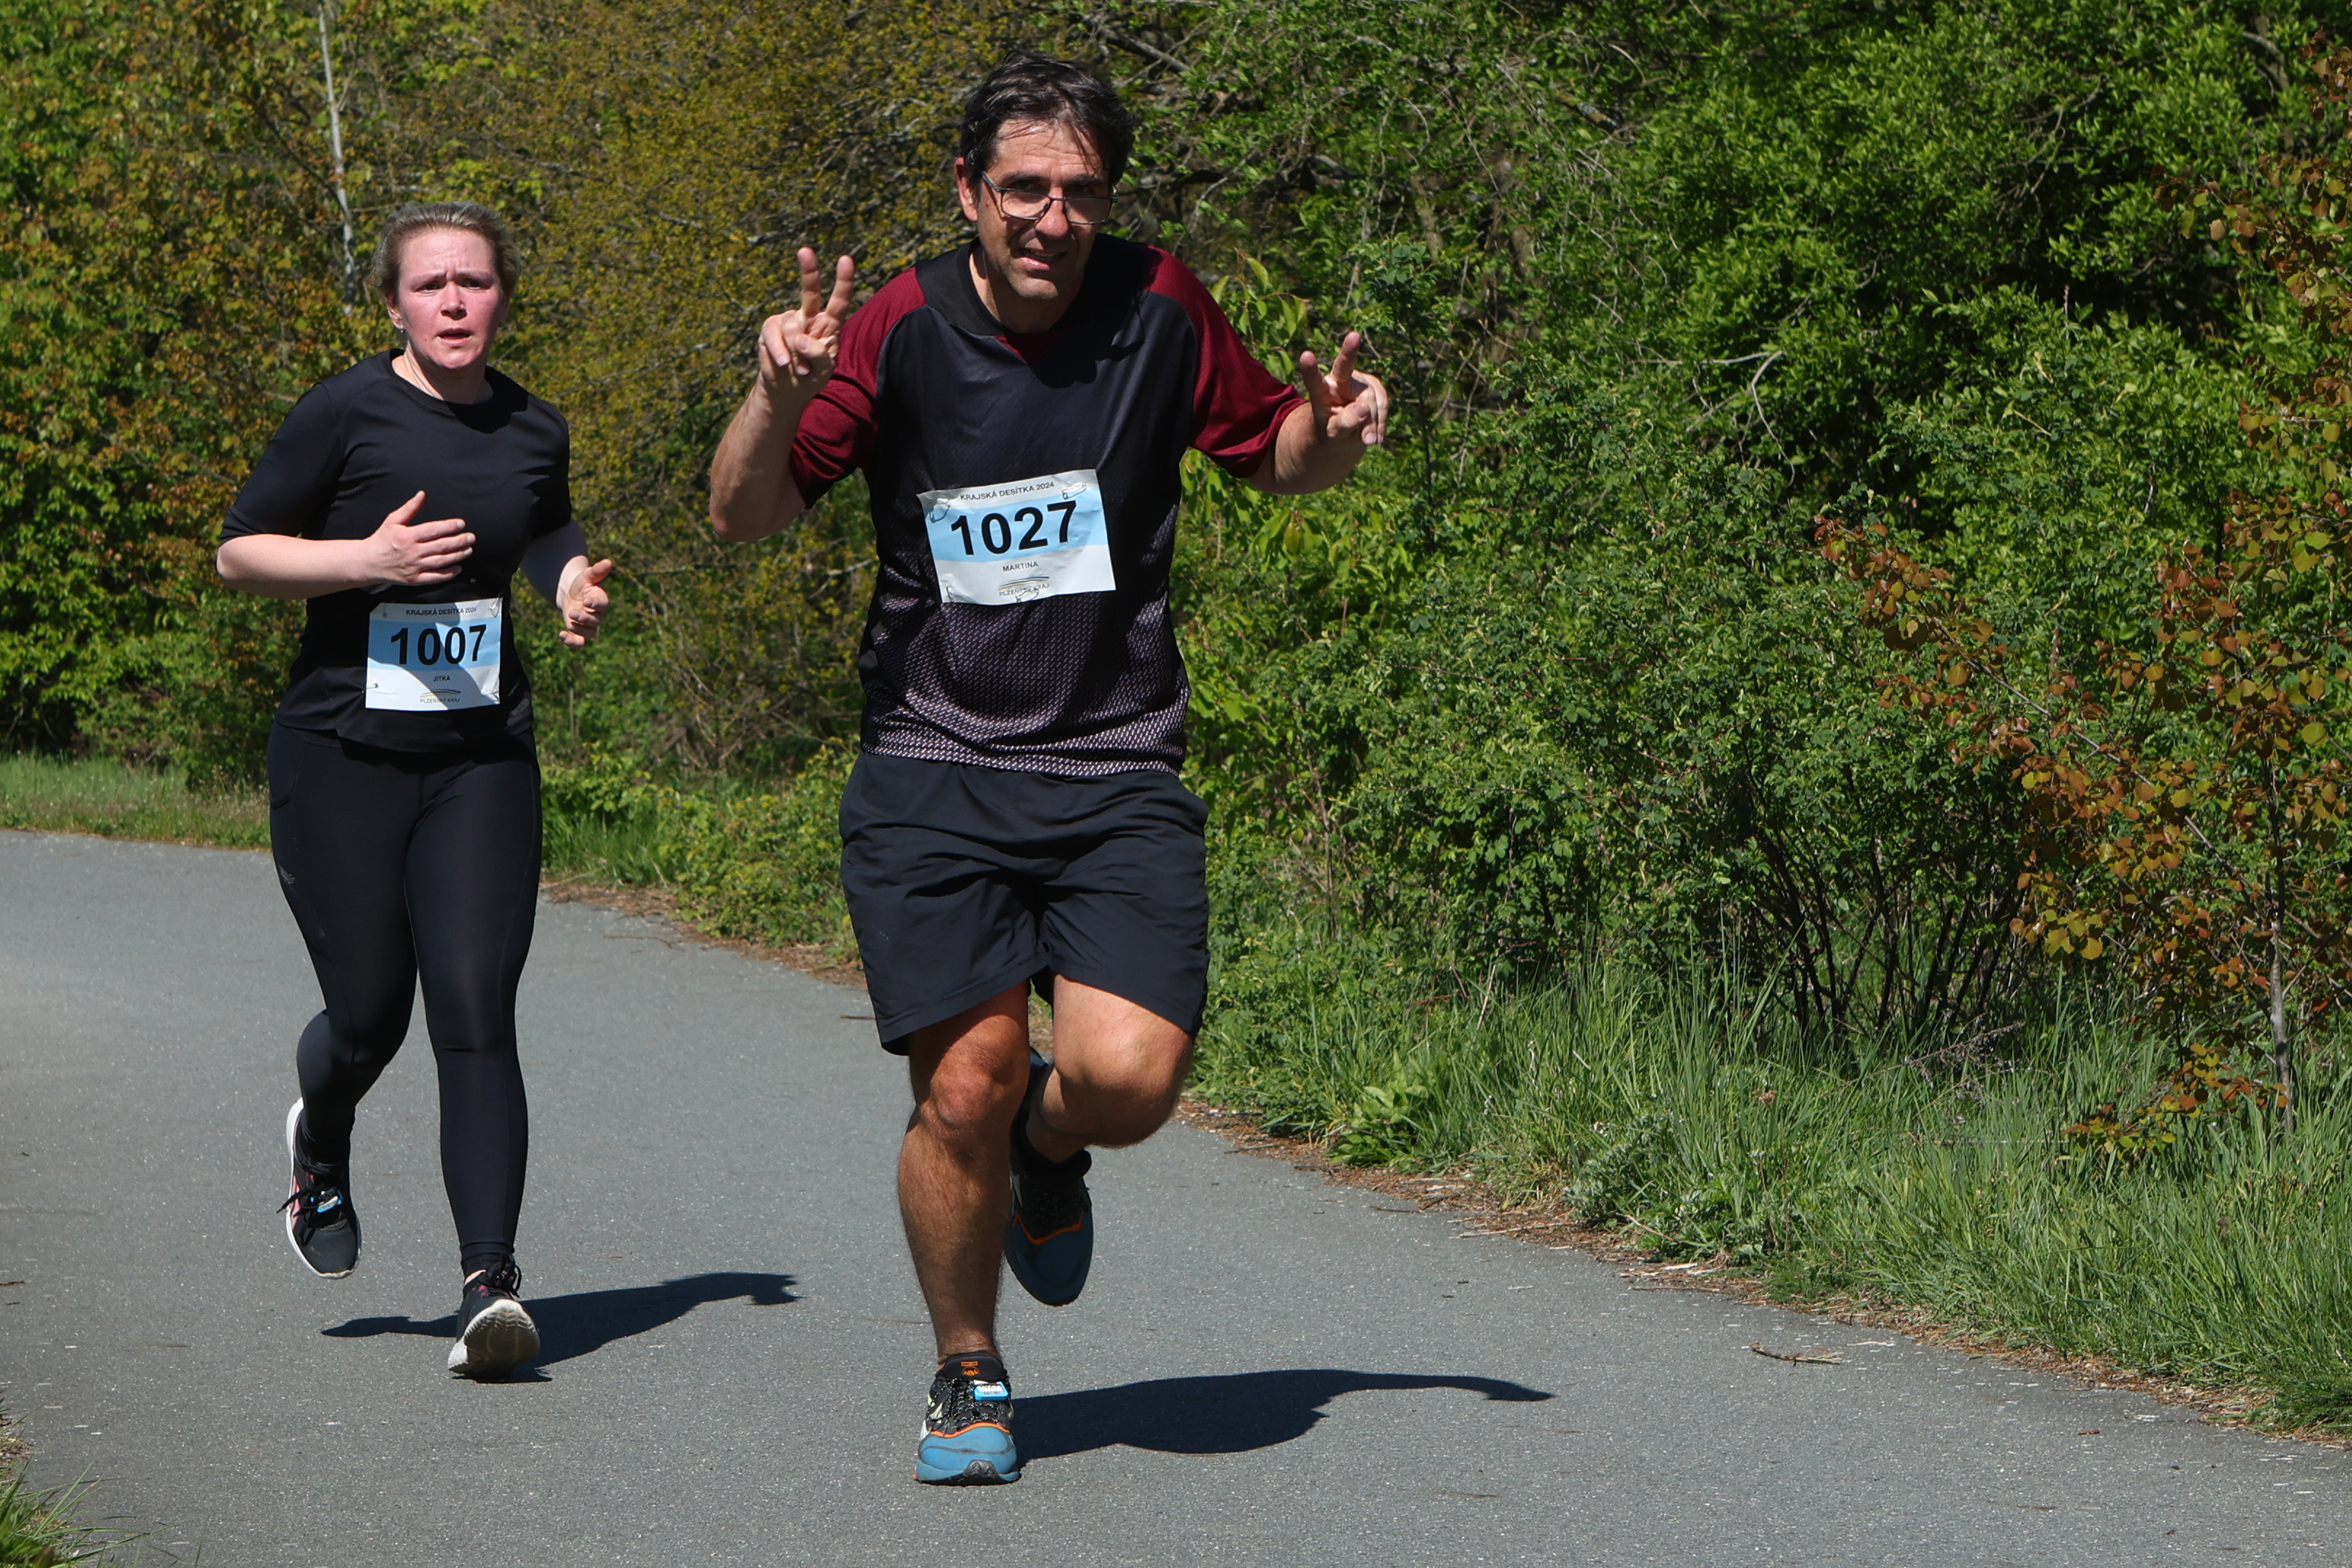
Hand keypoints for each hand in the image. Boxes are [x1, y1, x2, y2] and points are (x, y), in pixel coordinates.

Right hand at [365, 491, 471, 585]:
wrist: (368, 562)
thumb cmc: (381, 539)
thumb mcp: (392, 521)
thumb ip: (409, 508)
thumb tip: (422, 494)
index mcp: (407, 536)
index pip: (433, 530)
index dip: (449, 526)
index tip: (461, 524)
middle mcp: (412, 552)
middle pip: (441, 546)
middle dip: (459, 541)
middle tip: (471, 537)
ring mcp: (414, 567)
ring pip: (441, 561)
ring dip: (458, 555)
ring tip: (469, 549)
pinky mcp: (415, 579)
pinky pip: (435, 577)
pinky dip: (448, 574)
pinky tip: (458, 568)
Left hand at [556, 557, 613, 647]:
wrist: (572, 595)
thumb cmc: (582, 584)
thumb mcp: (587, 576)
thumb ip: (597, 571)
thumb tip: (608, 562)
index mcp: (601, 601)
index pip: (602, 605)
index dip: (595, 605)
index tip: (587, 602)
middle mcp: (597, 616)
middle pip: (595, 622)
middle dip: (584, 618)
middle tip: (572, 613)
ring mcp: (589, 626)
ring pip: (588, 633)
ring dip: (578, 629)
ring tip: (569, 621)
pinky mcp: (579, 633)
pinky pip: (579, 642)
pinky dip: (572, 642)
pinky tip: (562, 635)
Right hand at [758, 248, 854, 400]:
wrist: (787, 389)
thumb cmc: (811, 376)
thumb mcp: (823, 370)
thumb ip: (818, 354)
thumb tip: (800, 339)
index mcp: (829, 324)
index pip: (839, 301)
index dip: (843, 281)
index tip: (845, 260)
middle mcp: (809, 317)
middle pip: (810, 291)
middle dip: (809, 271)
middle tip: (805, 251)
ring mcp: (789, 321)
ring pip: (792, 328)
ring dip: (796, 353)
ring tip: (799, 368)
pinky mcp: (771, 329)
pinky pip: (773, 335)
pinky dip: (779, 351)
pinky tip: (785, 363)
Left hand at [1298, 332, 1387, 447]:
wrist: (1348, 433)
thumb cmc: (1333, 432)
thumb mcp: (1334, 434)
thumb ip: (1344, 423)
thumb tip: (1364, 409)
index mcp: (1321, 391)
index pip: (1314, 381)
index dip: (1310, 370)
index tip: (1305, 355)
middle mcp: (1339, 380)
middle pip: (1345, 366)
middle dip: (1349, 351)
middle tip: (1353, 336)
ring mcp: (1359, 381)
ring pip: (1370, 400)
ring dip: (1371, 424)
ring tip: (1367, 440)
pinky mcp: (1375, 387)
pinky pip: (1382, 405)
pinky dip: (1380, 424)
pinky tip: (1375, 436)